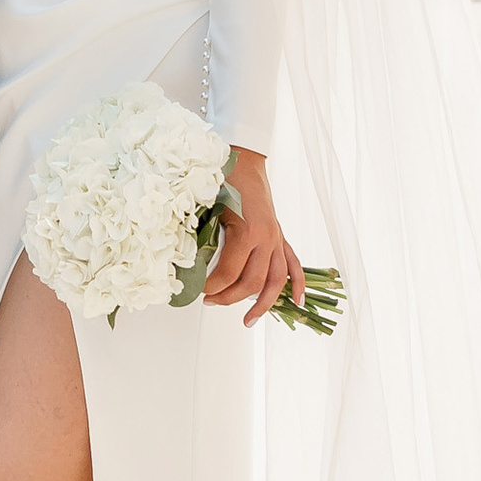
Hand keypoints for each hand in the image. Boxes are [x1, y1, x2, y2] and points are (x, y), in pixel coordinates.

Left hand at [202, 149, 303, 328]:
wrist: (244, 159)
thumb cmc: (222, 178)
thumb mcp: (207, 205)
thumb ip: (200, 233)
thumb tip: (183, 262)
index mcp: (247, 230)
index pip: (230, 272)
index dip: (212, 286)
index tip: (198, 290)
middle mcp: (267, 238)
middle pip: (252, 282)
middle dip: (229, 297)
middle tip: (209, 302)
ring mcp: (277, 238)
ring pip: (275, 280)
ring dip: (262, 304)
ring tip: (248, 321)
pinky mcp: (281, 236)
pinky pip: (293, 264)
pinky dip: (297, 284)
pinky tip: (296, 302)